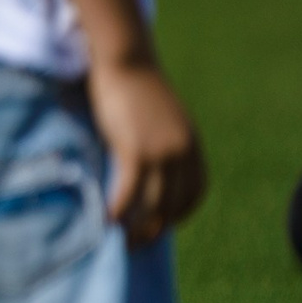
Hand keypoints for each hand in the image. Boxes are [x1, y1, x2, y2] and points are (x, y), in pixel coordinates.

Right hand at [88, 57, 207, 245]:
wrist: (125, 59)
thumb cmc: (134, 84)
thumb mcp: (159, 116)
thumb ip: (161, 140)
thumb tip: (145, 163)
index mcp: (191, 144)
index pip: (195, 190)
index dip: (180, 213)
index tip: (162, 224)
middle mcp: (182, 152)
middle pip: (174, 202)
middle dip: (157, 228)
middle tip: (137, 243)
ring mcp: (160, 152)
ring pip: (153, 203)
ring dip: (138, 227)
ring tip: (120, 239)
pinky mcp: (135, 150)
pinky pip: (129, 191)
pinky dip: (118, 211)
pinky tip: (106, 221)